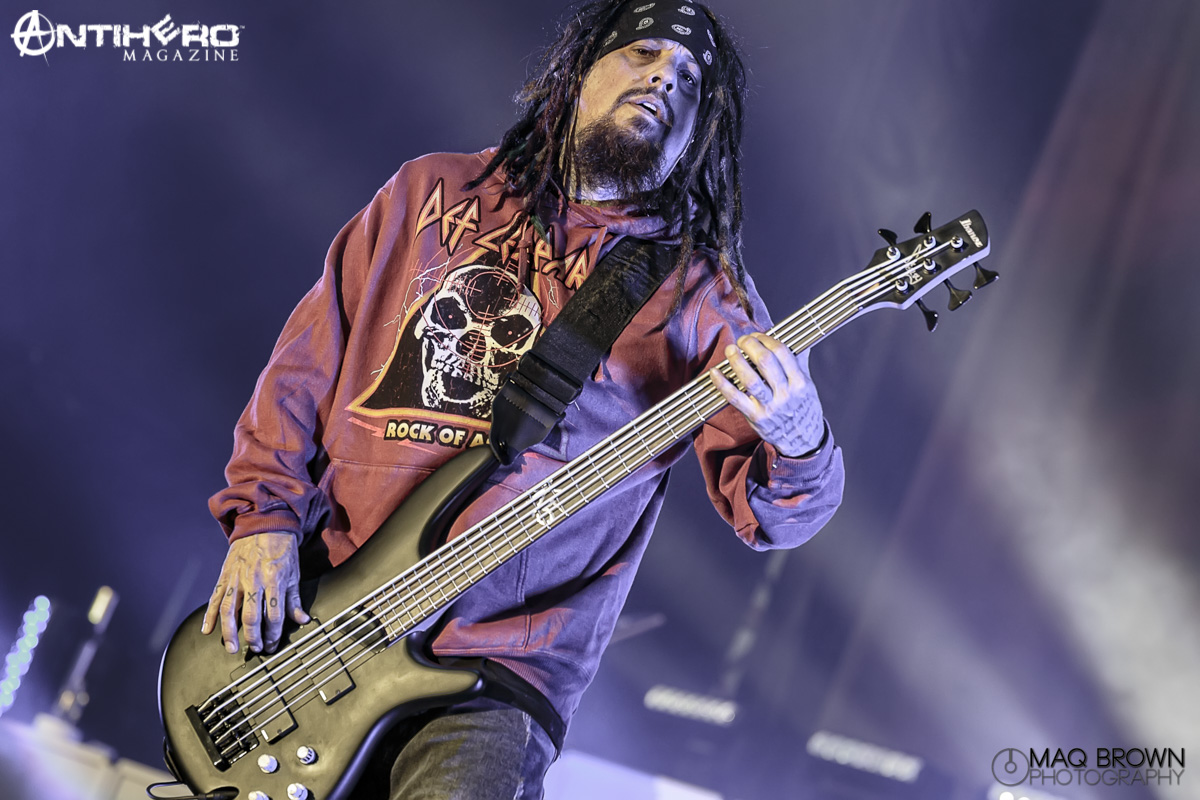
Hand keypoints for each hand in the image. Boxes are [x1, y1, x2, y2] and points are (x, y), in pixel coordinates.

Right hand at [201, 532, 309, 653]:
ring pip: (229, 610)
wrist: (264, 523)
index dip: (273, 634)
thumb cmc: (281, 548)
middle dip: (252, 637)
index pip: (273, 614)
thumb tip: (302, 620)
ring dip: (229, 632)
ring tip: (232, 648)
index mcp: (274, 579)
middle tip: (256, 648)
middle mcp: (254, 580)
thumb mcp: (293, 572)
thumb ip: (294, 599)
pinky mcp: (224, 575)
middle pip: (250, 615)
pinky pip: (214, 598)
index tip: (272, 644)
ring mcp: (236, 578)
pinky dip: (209, 615)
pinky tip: (207, 630)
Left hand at [710, 332, 824, 457]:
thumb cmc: (803, 409)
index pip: (782, 352)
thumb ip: (799, 362)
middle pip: (765, 362)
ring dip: (737, 361)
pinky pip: (736, 399)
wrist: (803, 441)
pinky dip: (723, 385)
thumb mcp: (807, 386)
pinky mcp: (755, 417)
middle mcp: (785, 394)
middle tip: (743, 340)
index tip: (758, 336)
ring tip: (731, 349)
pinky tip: (715, 373)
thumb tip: (798, 337)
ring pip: (750, 380)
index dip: (767, 339)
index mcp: (800, 383)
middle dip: (751, 345)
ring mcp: (769, 407)